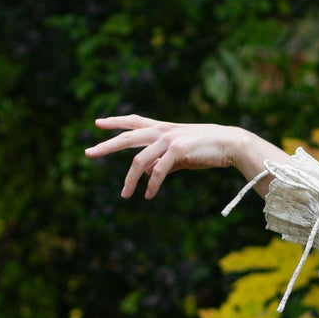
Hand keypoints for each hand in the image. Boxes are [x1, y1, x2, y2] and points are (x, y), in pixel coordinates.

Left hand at [84, 116, 275, 199]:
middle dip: (106, 146)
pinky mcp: (177, 151)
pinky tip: (148, 195)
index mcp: (162, 128)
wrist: (230, 144)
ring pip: (139, 160)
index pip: (134, 122)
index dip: (115, 122)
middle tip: (88, 153)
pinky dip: (151, 185)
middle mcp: (162, 131)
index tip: (98, 123)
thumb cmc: (207, 149)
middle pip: (127, 137)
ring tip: (125, 195)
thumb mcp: (181, 153)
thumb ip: (162, 160)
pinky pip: (158, 171)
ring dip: (130, 180)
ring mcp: (168, 139)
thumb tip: (147, 172)